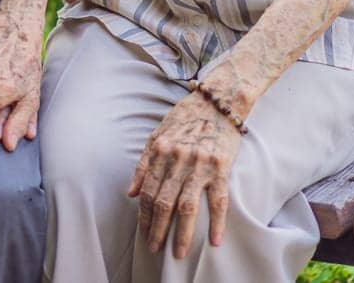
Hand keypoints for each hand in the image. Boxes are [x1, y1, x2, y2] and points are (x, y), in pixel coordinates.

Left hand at [128, 92, 241, 258]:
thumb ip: (144, 164)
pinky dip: (216, 223)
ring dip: (181, 233)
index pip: (149, 192)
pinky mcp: (221, 167)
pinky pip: (218, 200)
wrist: (219, 100)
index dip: (144, 216)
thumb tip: (131, 193)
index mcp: (161, 152)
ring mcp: (200, 165)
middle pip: (164, 203)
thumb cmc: (187, 117)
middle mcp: (178, 160)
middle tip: (154, 249)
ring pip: (187, 207)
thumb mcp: (158, 135)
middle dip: (157, 229)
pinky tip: (214, 240)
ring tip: (178, 252)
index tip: (143, 233)